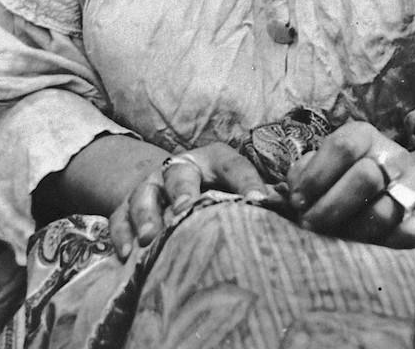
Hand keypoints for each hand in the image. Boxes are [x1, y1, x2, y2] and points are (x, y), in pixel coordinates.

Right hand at [109, 142, 273, 259]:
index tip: (260, 203)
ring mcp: (150, 187)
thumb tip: (296, 210)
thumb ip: (262, 195)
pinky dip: (121, 234)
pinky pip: (118, 218)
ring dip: (147, 214)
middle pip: (179, 173)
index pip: (234, 165)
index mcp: (215, 160)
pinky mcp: (125, 208)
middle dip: (182, 190)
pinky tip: (128, 253)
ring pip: (143, 194)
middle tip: (186, 208)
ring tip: (152, 237)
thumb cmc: (214, 188)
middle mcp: (180, 168)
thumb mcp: (236, 184)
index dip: (247, 182)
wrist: (167, 182)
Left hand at [286, 121, 414, 246]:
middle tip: (311, 225)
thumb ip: (303, 176)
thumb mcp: (323, 166)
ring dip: (353, 231)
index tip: (298, 201)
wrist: (396, 187)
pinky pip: (411, 234)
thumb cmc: (343, 180)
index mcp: (364, 136)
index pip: (342, 147)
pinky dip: (389, 244)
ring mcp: (414, 184)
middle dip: (330, 207)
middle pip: (364, 178)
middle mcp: (392, 156)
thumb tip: (288, 196)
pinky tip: (370, 247)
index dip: (316, 176)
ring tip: (336, 238)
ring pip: (383, 212)